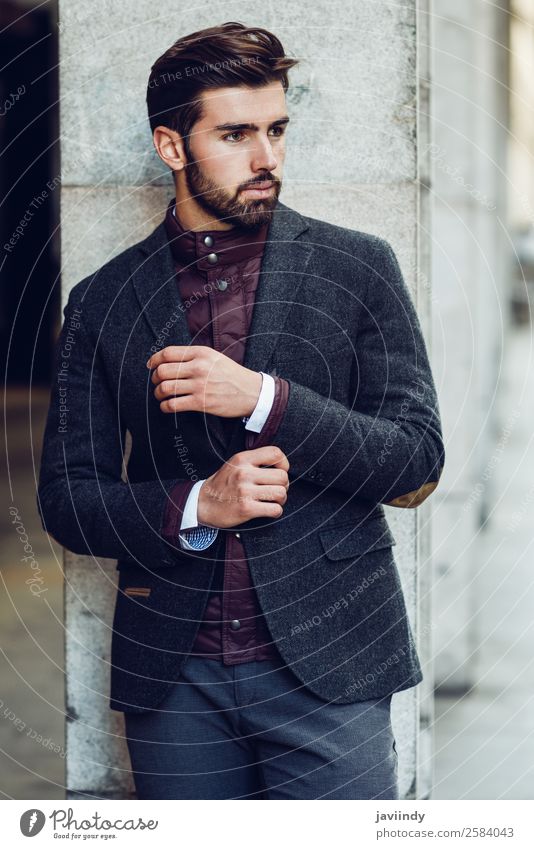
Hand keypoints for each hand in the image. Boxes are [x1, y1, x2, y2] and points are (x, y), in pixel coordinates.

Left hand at [146, 346, 261, 417]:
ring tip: (161, 395)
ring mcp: (199, 385)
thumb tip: (167, 360)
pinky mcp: (201, 402)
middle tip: (158, 383)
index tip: (151, 366)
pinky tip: (168, 406)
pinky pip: (173, 405)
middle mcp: (198, 367)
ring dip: (158, 393)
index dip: (154, 360)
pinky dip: (165, 406)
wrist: (251, 392)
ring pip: (165, 388)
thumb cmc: (232, 375)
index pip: (168, 353)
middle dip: (155, 378)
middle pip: (163, 371)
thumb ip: (193, 356)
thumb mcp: (214, 357)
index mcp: (201, 353)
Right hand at [197, 446, 289, 526]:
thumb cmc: (223, 484)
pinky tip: (267, 510)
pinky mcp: (246, 508)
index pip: (275, 453)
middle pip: (282, 476)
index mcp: (243, 459)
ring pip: (281, 493)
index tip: (280, 471)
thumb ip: (255, 461)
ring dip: (280, 499)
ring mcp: (245, 491)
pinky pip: (275, 509)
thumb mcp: (235, 464)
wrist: (203, 503)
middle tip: (275, 490)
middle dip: (283, 485)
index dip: (284, 463)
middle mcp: (244, 473)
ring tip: (271, 500)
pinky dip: (275, 511)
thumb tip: (282, 466)